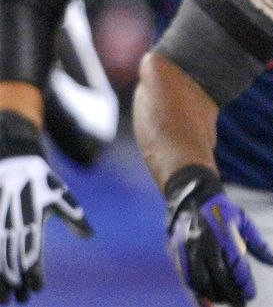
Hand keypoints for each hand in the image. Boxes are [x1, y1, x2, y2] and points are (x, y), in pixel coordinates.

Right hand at [0, 112, 90, 303]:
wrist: (10, 155)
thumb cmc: (40, 178)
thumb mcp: (60, 193)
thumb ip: (74, 216)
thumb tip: (90, 235)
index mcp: (33, 216)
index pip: (33, 251)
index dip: (34, 273)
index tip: (37, 290)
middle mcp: (13, 220)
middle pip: (13, 258)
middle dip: (14, 281)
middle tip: (17, 301)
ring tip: (3, 297)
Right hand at [165, 166, 272, 305]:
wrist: (193, 199)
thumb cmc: (224, 212)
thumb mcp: (245, 222)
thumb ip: (259, 244)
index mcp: (225, 237)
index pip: (236, 267)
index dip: (244, 284)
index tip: (251, 295)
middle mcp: (206, 245)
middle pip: (219, 278)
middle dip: (230, 294)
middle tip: (239, 304)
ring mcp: (190, 251)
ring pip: (201, 282)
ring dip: (214, 295)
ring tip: (225, 301)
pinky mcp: (178, 255)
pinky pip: (187, 279)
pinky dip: (196, 292)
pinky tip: (206, 299)